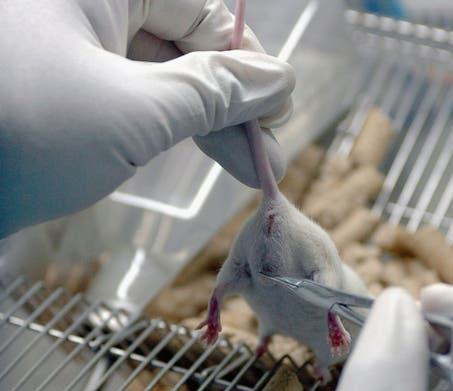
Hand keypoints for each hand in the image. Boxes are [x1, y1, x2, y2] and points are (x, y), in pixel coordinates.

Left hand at [0, 0, 294, 236]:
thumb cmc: (17, 137)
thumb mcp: (134, 112)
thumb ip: (214, 92)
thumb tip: (278, 80)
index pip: (201, 10)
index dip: (247, 62)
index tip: (279, 110)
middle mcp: (83, 5)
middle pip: (184, 43)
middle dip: (230, 100)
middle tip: (267, 151)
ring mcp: (69, 45)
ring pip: (161, 74)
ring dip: (206, 120)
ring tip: (247, 165)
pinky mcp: (61, 86)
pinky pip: (131, 95)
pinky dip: (167, 127)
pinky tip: (199, 151)